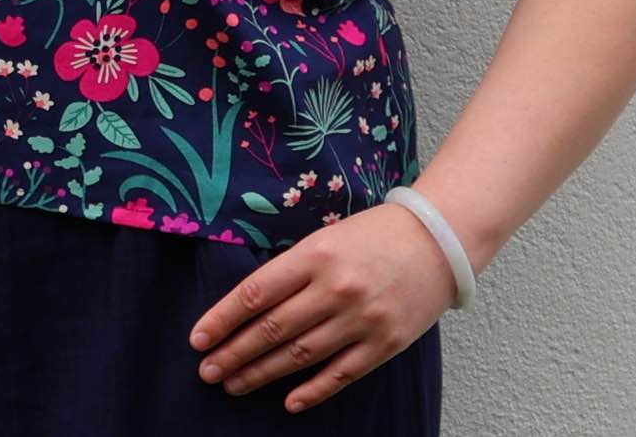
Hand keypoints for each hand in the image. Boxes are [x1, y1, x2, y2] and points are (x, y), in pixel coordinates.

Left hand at [188, 201, 456, 413]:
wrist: (438, 240)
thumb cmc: (374, 234)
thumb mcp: (326, 236)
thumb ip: (293, 268)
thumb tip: (250, 305)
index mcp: (315, 254)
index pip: (256, 293)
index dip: (223, 318)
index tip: (198, 338)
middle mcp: (335, 288)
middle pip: (272, 329)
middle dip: (234, 353)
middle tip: (207, 371)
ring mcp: (361, 319)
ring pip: (300, 355)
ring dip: (261, 373)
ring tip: (233, 384)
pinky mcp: (385, 343)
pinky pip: (340, 374)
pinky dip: (312, 391)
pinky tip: (288, 401)